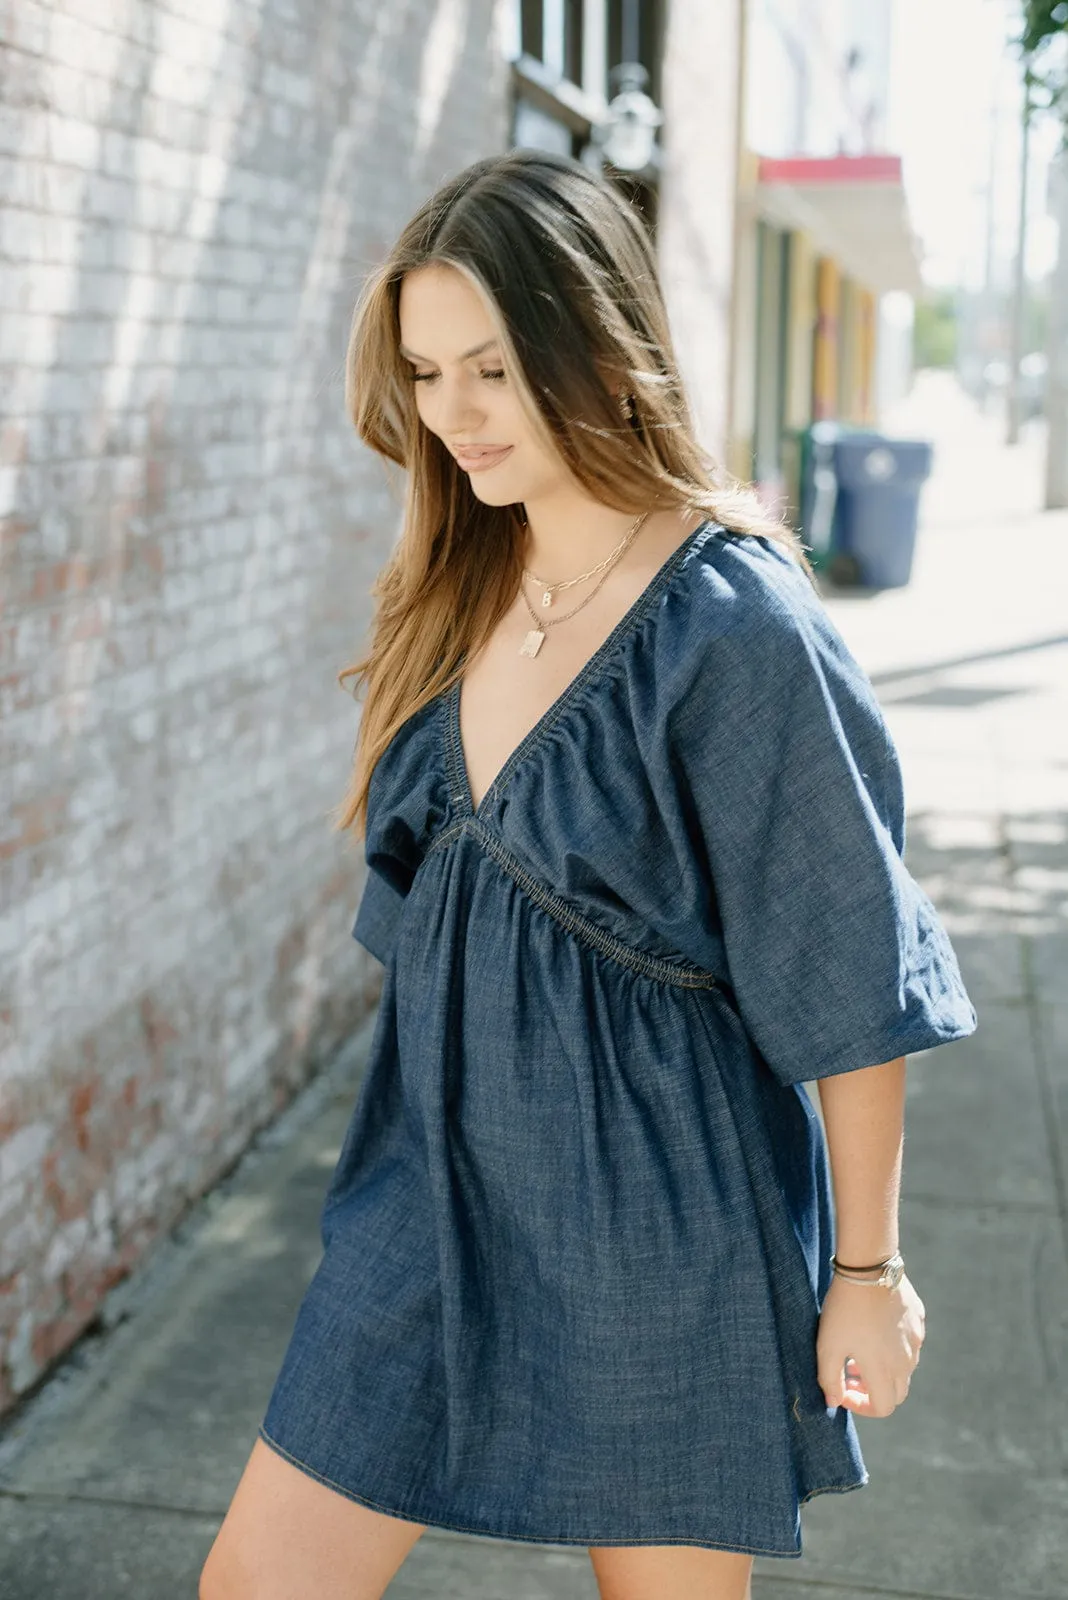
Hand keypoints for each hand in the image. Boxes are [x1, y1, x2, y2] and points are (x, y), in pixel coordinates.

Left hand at [816, 1271, 925, 1417]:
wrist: (868, 1268)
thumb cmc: (844, 1310)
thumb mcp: (827, 1346)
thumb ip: (829, 1380)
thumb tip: (833, 1402)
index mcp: (884, 1371)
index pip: (883, 1408)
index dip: (862, 1406)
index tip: (844, 1390)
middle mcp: (906, 1361)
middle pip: (897, 1392)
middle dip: (874, 1390)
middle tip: (851, 1372)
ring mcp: (916, 1341)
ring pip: (904, 1368)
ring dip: (884, 1368)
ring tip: (859, 1347)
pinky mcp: (918, 1321)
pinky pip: (910, 1343)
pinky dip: (894, 1346)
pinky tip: (874, 1326)